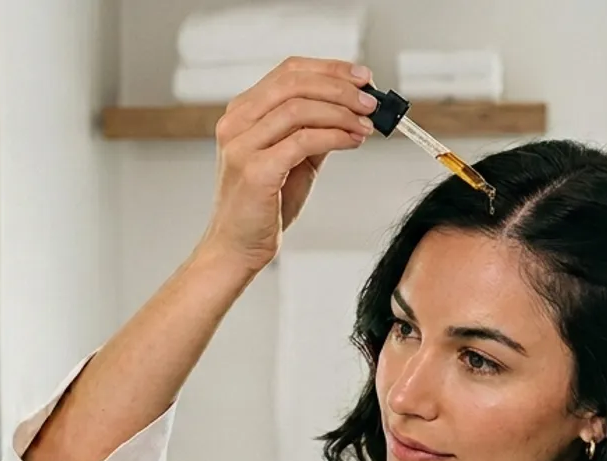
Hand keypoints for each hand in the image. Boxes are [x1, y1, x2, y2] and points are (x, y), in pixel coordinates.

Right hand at [197, 58, 377, 272]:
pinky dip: (334, 136)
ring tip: (366, 125)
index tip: (362, 76)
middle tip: (371, 101)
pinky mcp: (256, 170)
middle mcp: (236, 123)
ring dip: (341, 113)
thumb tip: (355, 108)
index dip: (330, 68)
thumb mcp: (292, 158)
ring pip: (299, 108)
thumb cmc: (263, 205)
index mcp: (242, 112)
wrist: (237, 247)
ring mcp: (242, 145)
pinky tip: (352, 141)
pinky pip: (303, 141)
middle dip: (340, 88)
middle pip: (294, 83)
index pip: (289, 71)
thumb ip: (314, 130)